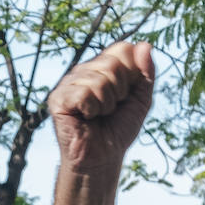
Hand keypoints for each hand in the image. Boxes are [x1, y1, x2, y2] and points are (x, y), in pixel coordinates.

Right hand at [48, 41, 154, 177]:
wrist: (102, 159)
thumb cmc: (118, 130)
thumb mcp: (141, 100)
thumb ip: (146, 73)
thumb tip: (145, 45)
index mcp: (103, 66)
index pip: (123, 49)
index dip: (132, 74)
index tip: (125, 96)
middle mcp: (84, 70)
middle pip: (112, 64)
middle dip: (119, 92)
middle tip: (110, 109)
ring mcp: (69, 82)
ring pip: (98, 80)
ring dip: (106, 105)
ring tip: (97, 116)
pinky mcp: (58, 98)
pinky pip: (83, 93)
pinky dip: (91, 109)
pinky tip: (85, 118)